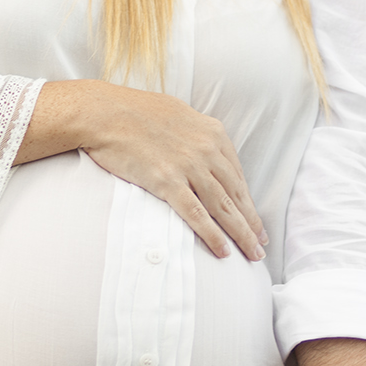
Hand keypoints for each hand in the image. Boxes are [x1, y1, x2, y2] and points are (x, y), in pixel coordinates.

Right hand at [16, 79, 265, 259]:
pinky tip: (223, 251)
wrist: (104, 112)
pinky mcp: (167, 181)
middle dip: (252, 223)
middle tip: (261, 245)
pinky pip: (196, 214)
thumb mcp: (178, 114)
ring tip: (252, 254)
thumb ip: (196, 134)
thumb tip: (201, 147)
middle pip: (236, 194)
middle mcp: (207, 151)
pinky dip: (212, 234)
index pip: (236, 175)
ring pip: (223, 208)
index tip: (254, 220)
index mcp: (213, 133)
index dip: (248, 201)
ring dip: (241, 234)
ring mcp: (189, 167)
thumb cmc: (134, 111)